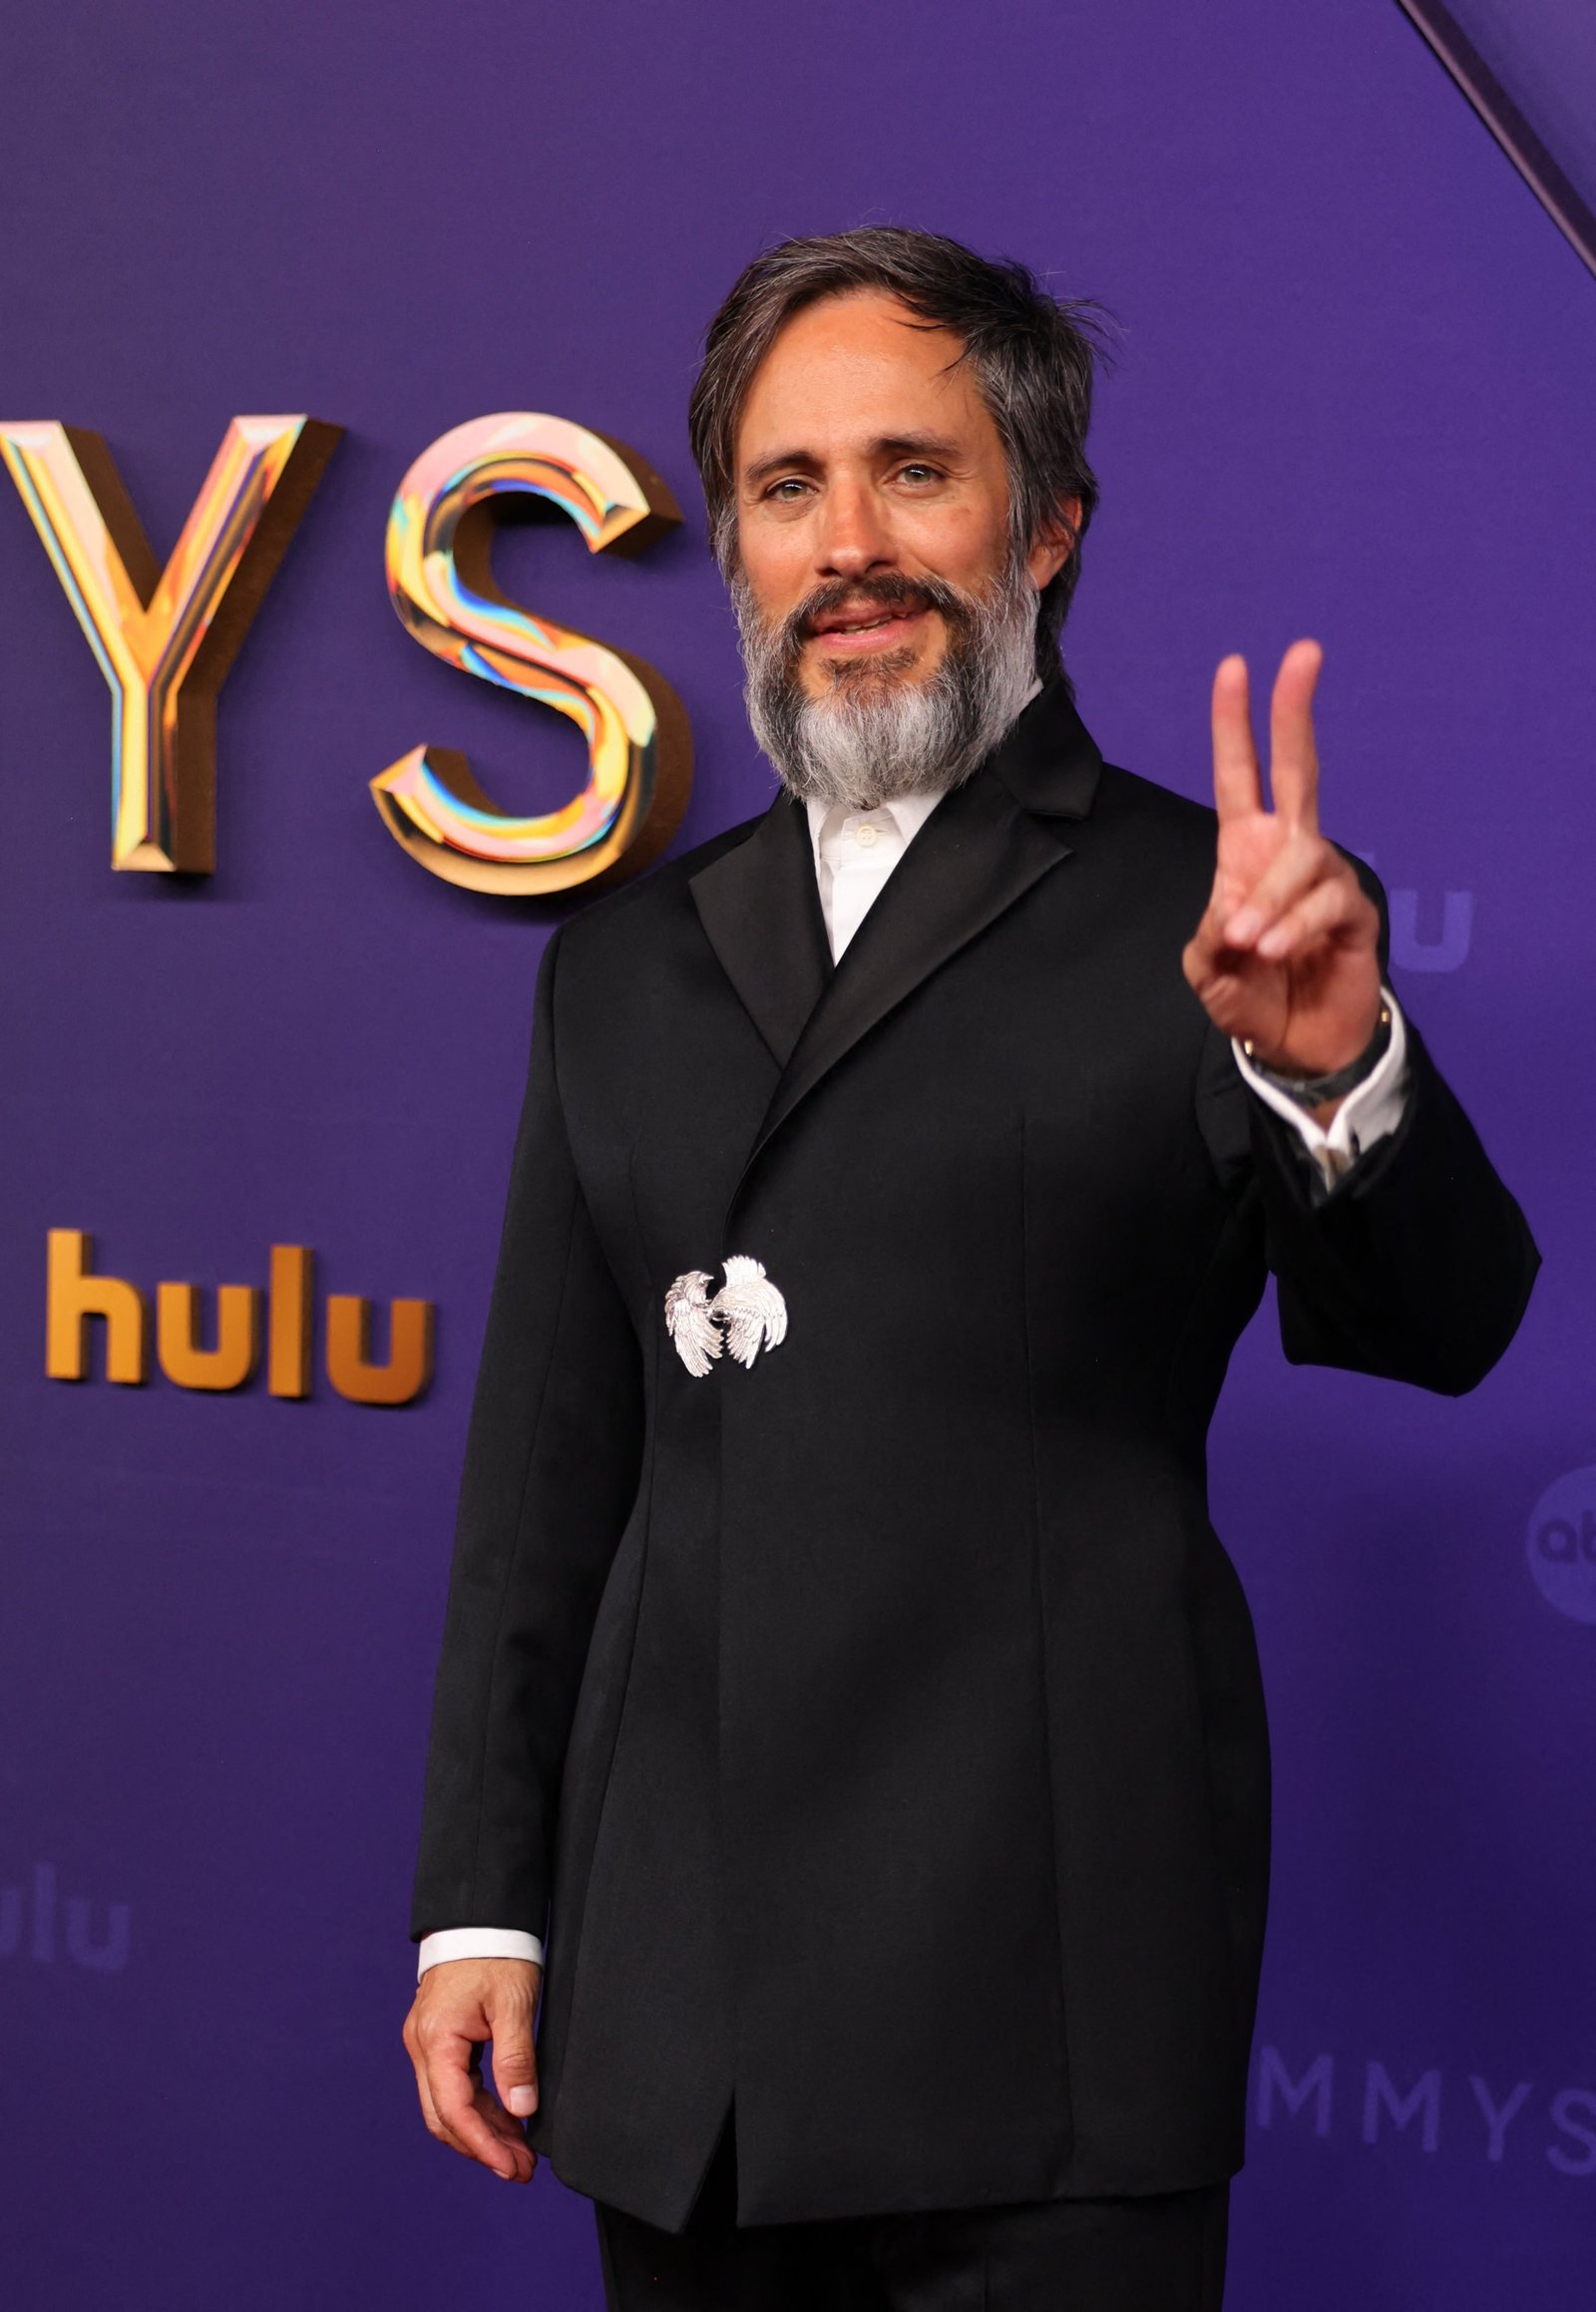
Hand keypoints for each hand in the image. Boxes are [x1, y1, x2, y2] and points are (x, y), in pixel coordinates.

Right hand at [403, 1957, 541, 2183]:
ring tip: (521, 2154)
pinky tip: (509, 2122)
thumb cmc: (496, 1953)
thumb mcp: (514, 2003)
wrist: (480, 1918)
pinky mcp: (439, 2041)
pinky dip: (481, 2108)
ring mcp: (428, 2044)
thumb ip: (516, 2058)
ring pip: (449, 2105)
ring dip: (483, 2131)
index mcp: (436, 2039)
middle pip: (444, 2116)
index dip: (482, 2145)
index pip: (453, 2110)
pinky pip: (455, 2086)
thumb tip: (521, 2111)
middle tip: (522, 2170)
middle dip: (482, 2147)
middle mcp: (423, 2046)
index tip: (511, 2168)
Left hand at [1183, 640, 1381, 1079]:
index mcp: (1246, 850)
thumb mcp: (1206, 965)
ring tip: (1247, 944)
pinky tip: (1272, 950)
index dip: (1235, 724)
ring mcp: (1326, 876)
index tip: (1235, 666)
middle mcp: (1289, 850)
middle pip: (1298, 768)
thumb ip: (1208, 933)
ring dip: (1268, 901)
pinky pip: (1324, 903)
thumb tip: (1232, 911)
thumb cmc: (1249, 993)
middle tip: (1302, 651)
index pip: (1240, 775)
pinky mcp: (1354, 911)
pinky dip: (1292, 927)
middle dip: (1295, 711)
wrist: (1295, 1045)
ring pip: (1300, 858)